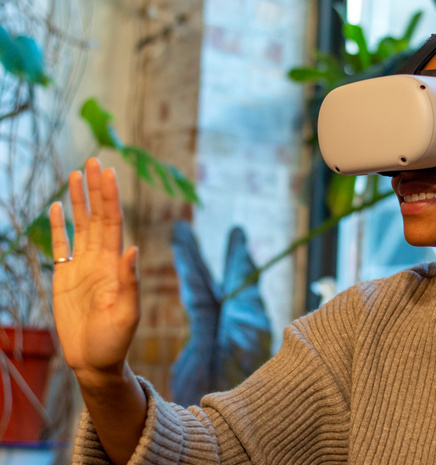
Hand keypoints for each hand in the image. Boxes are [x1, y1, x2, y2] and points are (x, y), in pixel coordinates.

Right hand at [50, 158, 139, 385]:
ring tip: (76, 175)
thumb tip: (133, 249)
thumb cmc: (115, 342)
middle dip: (96, 189)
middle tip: (93, 161)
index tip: (108, 173)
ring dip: (79, 201)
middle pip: (97, 217)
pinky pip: (60, 245)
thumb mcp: (127, 314)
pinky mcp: (64, 278)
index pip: (113, 223)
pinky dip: (58, 226)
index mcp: (114, 265)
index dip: (111, 198)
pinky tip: (56, 208)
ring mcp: (81, 267)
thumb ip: (129, 282)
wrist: (95, 361)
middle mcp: (99, 260)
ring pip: (80, 226)